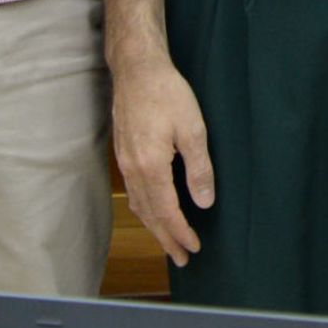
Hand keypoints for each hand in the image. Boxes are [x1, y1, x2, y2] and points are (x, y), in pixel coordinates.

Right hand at [109, 51, 215, 264]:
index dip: (180, 232)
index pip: (166, 211)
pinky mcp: (123, 153)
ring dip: (154, 227)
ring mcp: (124, 162)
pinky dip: (144, 209)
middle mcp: (133, 169)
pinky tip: (152, 210)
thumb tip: (205, 201)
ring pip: (139, 205)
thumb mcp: (193, 128)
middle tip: (182, 259)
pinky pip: (133, 192)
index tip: (193, 248)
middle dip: (166, 238)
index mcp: (150, 166)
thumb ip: (199, 168)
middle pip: (149, 215)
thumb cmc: (167, 93)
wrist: (136, 69)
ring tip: (168, 241)